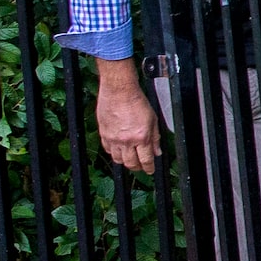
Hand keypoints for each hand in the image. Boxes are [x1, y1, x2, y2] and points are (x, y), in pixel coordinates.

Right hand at [96, 57, 159, 172]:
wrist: (119, 90)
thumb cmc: (136, 101)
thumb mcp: (153, 119)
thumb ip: (155, 138)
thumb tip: (157, 151)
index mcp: (141, 137)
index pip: (145, 160)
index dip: (149, 168)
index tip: (150, 170)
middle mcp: (126, 140)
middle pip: (131, 163)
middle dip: (137, 167)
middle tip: (140, 166)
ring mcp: (113, 138)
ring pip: (118, 159)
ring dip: (124, 161)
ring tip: (129, 158)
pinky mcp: (104, 134)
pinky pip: (107, 149)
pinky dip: (113, 152)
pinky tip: (118, 149)